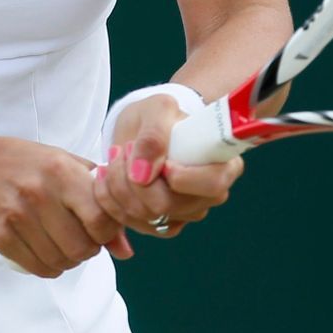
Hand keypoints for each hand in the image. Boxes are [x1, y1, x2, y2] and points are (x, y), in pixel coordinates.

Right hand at [0, 135, 133, 276]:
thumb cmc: (27, 165)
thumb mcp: (66, 168)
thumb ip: (100, 202)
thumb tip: (126, 251)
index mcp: (62, 171)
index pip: (101, 220)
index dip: (107, 233)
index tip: (101, 229)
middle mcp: (40, 193)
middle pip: (82, 248)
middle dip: (88, 251)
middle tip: (81, 240)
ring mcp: (16, 215)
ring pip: (60, 261)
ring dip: (68, 261)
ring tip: (62, 245)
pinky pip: (37, 267)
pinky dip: (48, 267)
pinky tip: (46, 252)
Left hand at [94, 93, 244, 239]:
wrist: (143, 130)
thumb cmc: (161, 116)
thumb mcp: (158, 109)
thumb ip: (154, 136)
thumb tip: (143, 175)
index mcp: (224, 165)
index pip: (212, 185)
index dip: (183, 177)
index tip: (162, 161)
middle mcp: (208, 196)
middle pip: (168, 205)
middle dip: (135, 178)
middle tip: (124, 148)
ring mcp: (184, 213)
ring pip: (143, 215)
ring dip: (118, 185)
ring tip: (115, 155)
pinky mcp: (160, 223)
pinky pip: (129, 222)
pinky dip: (110, 199)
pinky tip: (108, 175)